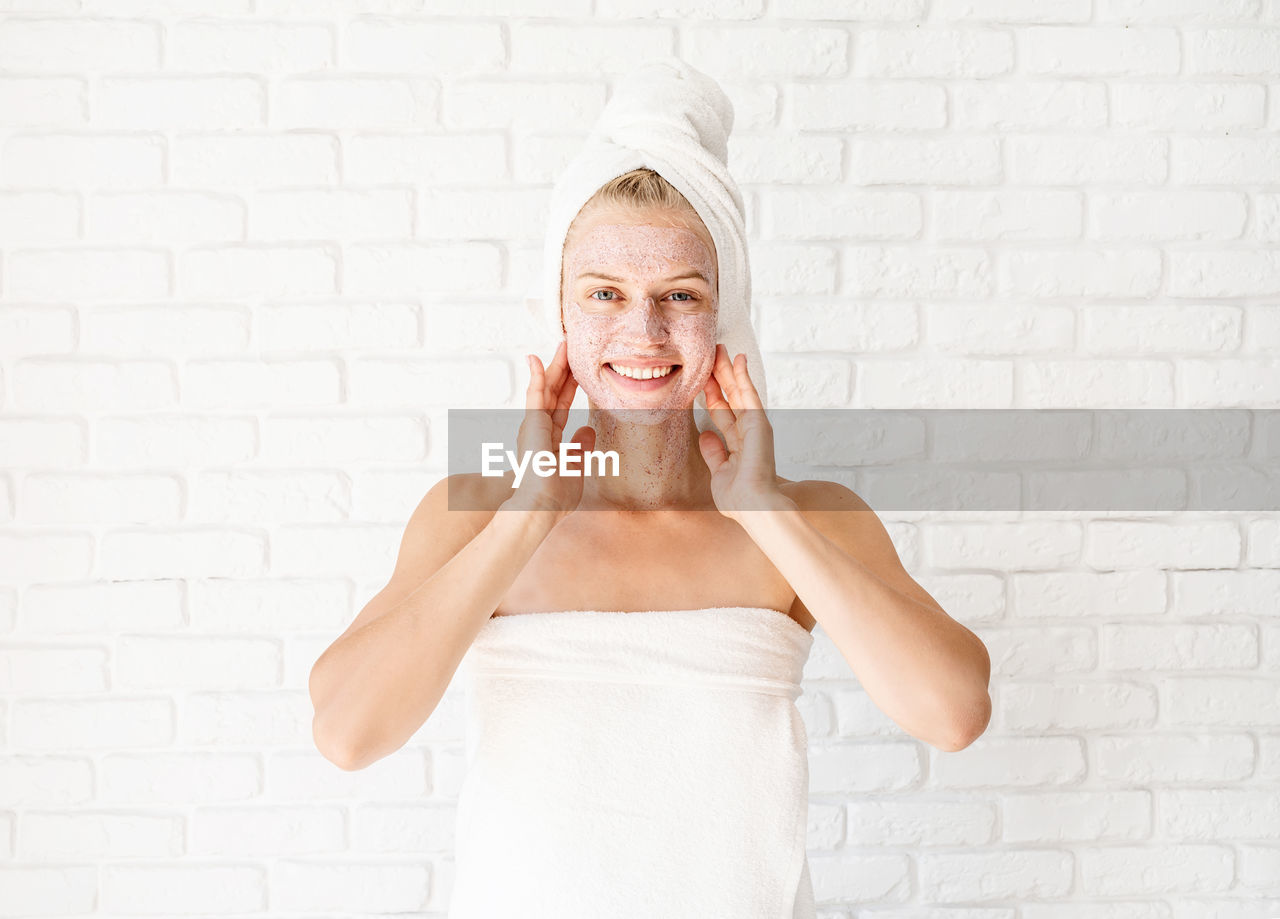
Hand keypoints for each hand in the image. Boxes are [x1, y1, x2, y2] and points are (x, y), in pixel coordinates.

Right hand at [503, 340, 594, 518]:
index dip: (569, 385)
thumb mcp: (575, 466)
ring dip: (553, 365)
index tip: (577, 368)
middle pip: (553, 391)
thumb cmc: (555, 494)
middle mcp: (539, 428)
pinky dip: (535, 376)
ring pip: (545, 388)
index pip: (561, 404)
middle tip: (570, 346)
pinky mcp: (531, 424)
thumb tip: (588, 431)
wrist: (541, 506)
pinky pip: (534, 395)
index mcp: (549, 438)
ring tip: (562, 344)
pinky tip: (536, 359)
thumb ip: (580, 447)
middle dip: (562, 368)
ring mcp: (534, 425)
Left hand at [698, 344, 785, 524]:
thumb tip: (705, 435)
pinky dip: (743, 376)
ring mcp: (755, 426)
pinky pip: (748, 394)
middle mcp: (748, 432)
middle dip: (719, 377)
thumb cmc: (739, 499)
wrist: (754, 507)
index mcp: (738, 444)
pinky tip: (737, 359)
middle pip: (730, 397)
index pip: (721, 413)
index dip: (711, 395)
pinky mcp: (759, 422)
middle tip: (710, 355)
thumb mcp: (719, 473)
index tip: (701, 379)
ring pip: (738, 391)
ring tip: (719, 349)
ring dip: (728, 370)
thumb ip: (714, 453)